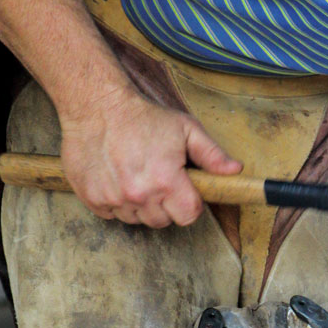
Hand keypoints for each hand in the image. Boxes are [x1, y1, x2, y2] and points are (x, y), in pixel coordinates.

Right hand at [59, 82, 241, 226]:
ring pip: (137, 219)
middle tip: (160, 178)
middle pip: (163, 220)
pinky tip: (119, 179)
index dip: (191, 204)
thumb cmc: (144, 117)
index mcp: (166, 180)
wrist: (98, 107)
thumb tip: (235, 171)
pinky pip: (113, 214)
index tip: (185, 189)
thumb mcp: (186, 129)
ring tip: (138, 176)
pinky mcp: (93, 199)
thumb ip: (212, 154)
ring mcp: (113, 199)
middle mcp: (139, 195)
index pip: (189, 216)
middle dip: (166, 204)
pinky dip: (117, 202)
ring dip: (141, 205)